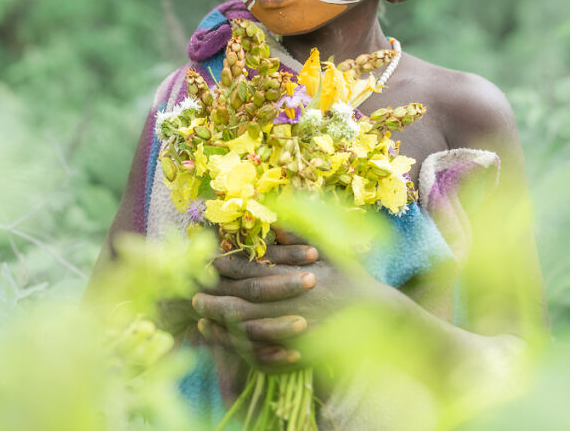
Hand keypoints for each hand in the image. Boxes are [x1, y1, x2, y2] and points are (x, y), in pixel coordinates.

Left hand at [193, 230, 383, 368]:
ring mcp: (295, 330)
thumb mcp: (328, 249)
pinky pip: (262, 352)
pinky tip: (225, 341)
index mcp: (297, 276)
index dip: (228, 269)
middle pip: (245, 302)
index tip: (208, 263)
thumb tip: (270, 218)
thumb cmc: (351, 278)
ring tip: (201, 319)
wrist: (377, 316)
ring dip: (222, 324)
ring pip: (249, 330)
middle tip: (192, 294)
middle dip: (216, 298)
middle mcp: (293, 304)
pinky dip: (239, 347)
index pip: (254, 273)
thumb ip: (297, 234)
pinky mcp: (298, 351)